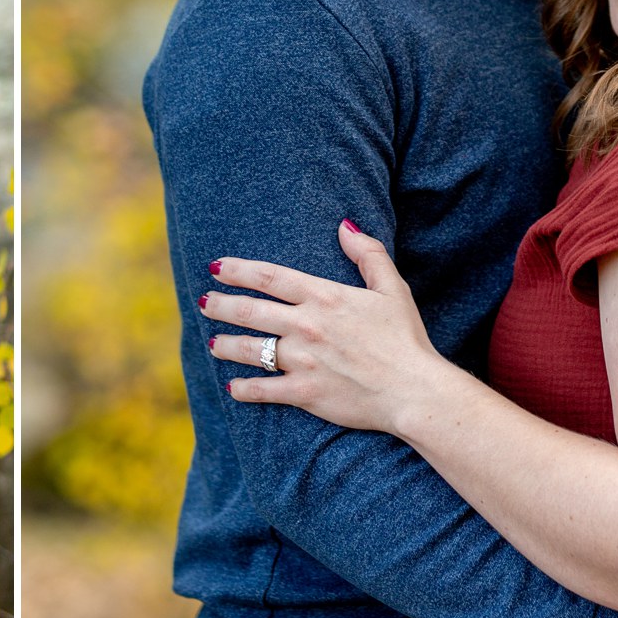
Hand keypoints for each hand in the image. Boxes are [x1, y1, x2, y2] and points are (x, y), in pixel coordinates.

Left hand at [200, 221, 437, 433]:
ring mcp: (302, 359)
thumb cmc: (406, 338)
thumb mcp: (392, 288)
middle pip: (249, 311)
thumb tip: (344, 225)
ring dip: (226, 345)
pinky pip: (263, 390)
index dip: (238, 270)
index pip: (269, 277)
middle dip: (220, 305)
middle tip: (204, 302)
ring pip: (249, 349)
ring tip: (213, 343)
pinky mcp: (305, 392)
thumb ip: (368, 254)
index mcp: (324, 297)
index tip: (216, 267)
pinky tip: (233, 387)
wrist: (414, 389)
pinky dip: (244, 389)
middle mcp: (306, 325)